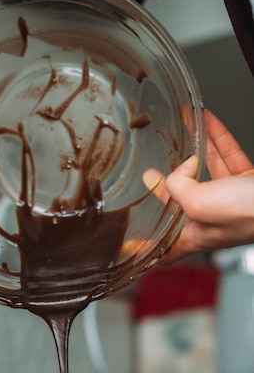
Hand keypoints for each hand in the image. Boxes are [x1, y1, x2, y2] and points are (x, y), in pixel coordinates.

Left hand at [143, 108, 253, 263]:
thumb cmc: (250, 214)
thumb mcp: (197, 204)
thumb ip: (177, 186)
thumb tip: (178, 169)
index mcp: (195, 235)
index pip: (164, 251)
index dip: (147, 247)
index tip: (131, 242)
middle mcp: (211, 220)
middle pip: (181, 204)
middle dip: (165, 187)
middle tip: (150, 175)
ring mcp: (231, 201)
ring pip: (206, 172)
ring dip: (193, 149)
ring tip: (180, 128)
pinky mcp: (247, 184)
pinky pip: (228, 157)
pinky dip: (217, 139)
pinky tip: (206, 121)